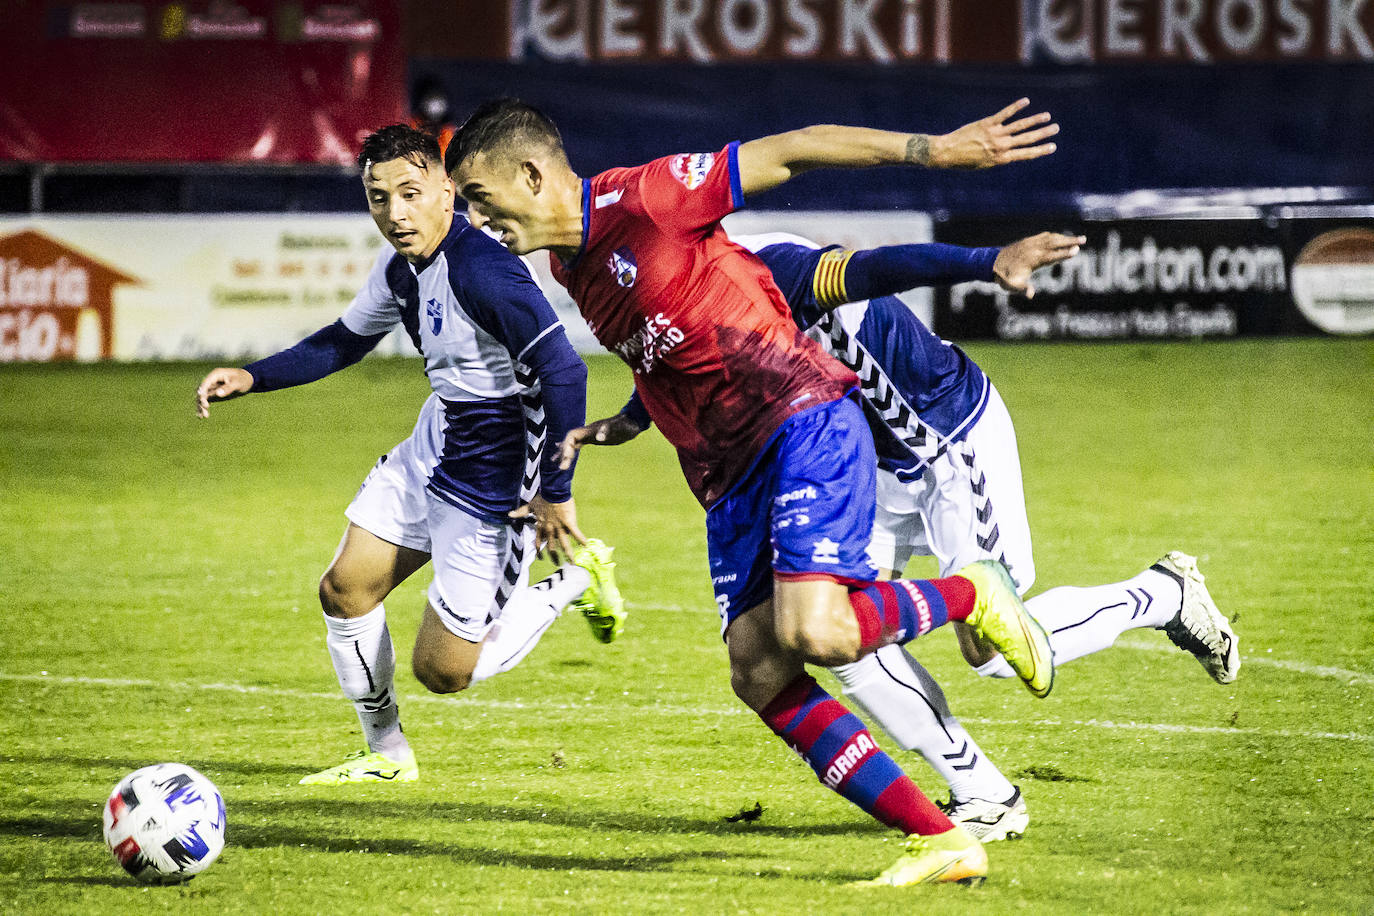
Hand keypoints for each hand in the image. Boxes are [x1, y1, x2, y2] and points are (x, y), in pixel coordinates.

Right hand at [195, 368, 253, 417]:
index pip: (205, 383)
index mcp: (215, 375)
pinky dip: (203, 407)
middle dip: (201, 400)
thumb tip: (218, 393)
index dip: (202, 391)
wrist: (247, 380)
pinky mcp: (214, 394)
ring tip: (204, 416)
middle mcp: (211, 381)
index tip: (203, 400)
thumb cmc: (243, 379)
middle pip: (201, 391)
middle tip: (206, 407)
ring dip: (201, 406)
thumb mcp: (238, 383)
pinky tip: (202, 416)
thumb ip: (228, 388)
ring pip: (202, 397)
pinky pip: (206, 400)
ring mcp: (212, 388)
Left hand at [510, 494, 585, 562]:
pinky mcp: (569, 522)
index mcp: (542, 526)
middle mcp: (550, 529)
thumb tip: (509, 514)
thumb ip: (520, 512)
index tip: (539, 557)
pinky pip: (575, 533)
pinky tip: (585, 546)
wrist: (552, 491)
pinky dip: (580, 539)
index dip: (538, 549)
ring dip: (568, 554)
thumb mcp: (530, 506)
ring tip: (572, 563)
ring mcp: (560, 527)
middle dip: (554, 556)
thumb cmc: (542, 498)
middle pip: (552, 546)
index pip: (539, 541)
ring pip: (564, 544)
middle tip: (557, 564)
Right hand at [558, 413, 643, 469]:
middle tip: (562, 468)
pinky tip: (568, 457)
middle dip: (564, 454)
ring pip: (572, 444)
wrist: (632, 422)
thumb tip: (599, 437)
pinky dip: (572, 451)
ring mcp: (590, 435)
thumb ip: (606, 431)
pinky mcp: (594, 439)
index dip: (567, 445)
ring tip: (560, 466)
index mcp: (590, 430)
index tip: (568, 457)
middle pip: (570, 442)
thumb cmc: (625, 425)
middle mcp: (587, 432)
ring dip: (566, 454)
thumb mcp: (617, 428)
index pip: (572, 436)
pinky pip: (578, 445)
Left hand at [930, 98, 1058, 169]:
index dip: (1041, 150)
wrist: (947, 153)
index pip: (1026, 154)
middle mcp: (1000, 146)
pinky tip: (1026, 101)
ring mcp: (994, 134)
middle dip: (1043, 134)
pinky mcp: (987, 123)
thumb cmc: (964, 161)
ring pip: (1019, 125)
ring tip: (1047, 116)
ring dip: (1035, 120)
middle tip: (1056, 128)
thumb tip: (1011, 152)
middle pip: (1027, 139)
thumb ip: (999, 157)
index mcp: (1001, 159)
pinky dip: (1016, 107)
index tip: (1053, 146)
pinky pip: (1004, 114)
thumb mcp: (984, 164)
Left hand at [993, 232, 1085, 297]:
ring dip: (1065, 237)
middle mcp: (1033, 249)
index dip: (1064, 254)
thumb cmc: (1004, 278)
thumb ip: (1022, 289)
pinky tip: (1059, 237)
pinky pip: (1043, 236)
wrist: (991, 264)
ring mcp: (1030, 243)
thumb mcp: (1012, 286)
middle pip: (1055, 243)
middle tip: (1084, 240)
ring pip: (1051, 237)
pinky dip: (1054, 236)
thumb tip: (1031, 294)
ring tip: (1078, 239)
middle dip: (1070, 241)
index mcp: (1033, 260)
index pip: (1053, 255)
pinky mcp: (1027, 241)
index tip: (1076, 251)